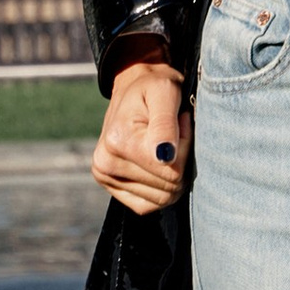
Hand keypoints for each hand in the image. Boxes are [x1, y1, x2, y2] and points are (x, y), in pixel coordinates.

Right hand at [92, 43, 191, 214]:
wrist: (133, 84)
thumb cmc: (153, 85)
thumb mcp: (164, 91)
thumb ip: (165, 124)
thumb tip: (165, 156)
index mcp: (118, 140)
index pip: (171, 168)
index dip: (184, 145)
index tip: (181, 121)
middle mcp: (105, 163)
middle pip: (168, 186)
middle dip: (180, 159)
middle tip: (175, 130)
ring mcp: (106, 177)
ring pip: (162, 199)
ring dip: (173, 172)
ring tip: (166, 142)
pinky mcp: (112, 187)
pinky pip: (149, 205)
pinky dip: (161, 186)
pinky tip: (158, 161)